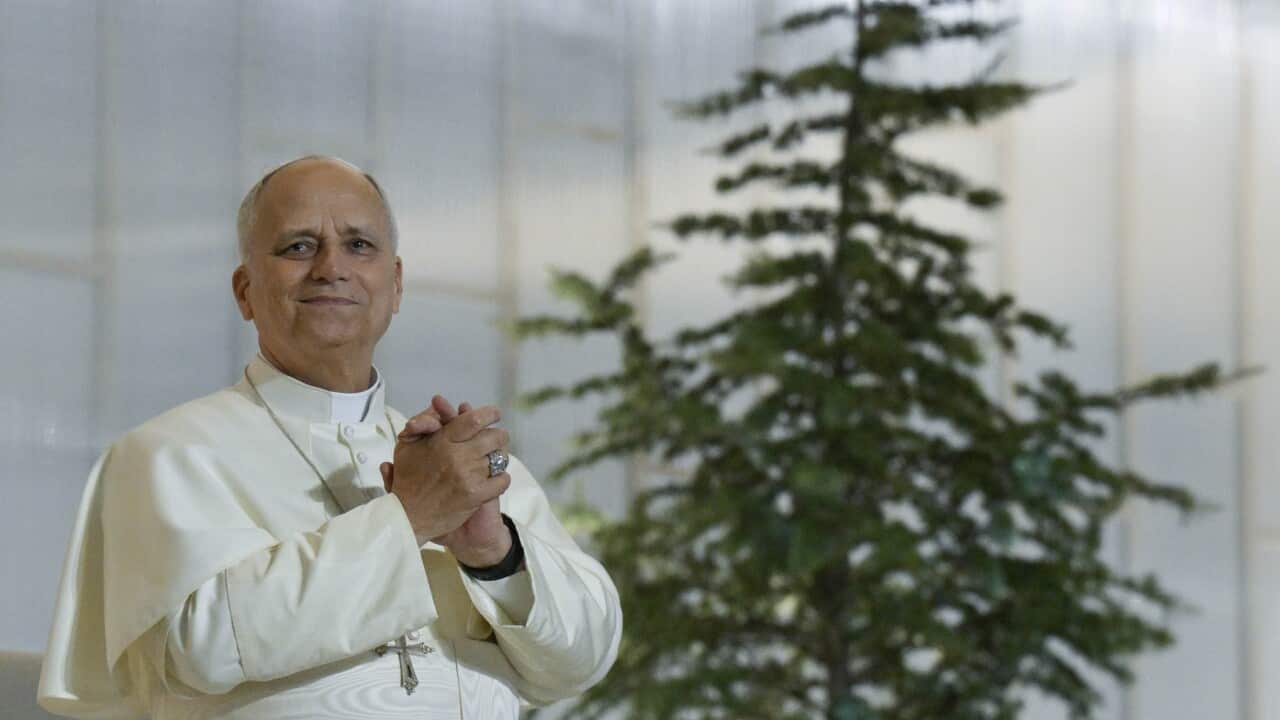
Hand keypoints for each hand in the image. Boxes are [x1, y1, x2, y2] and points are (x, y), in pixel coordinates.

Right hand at [381, 396, 512, 565]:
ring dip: (498, 457)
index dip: (489, 413)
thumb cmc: (407, 480)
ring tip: (493, 458)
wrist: (407, 517)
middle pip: (494, 437)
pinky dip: (501, 478)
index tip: (494, 414)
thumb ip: (423, 422)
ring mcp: (468, 476)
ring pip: (499, 458)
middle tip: (498, 438)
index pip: (474, 419)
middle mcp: (457, 456)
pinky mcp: (476, 496)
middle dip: (499, 436)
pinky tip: (495, 478)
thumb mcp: (407, 446)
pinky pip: (502, 480)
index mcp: (442, 441)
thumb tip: (438, 405)